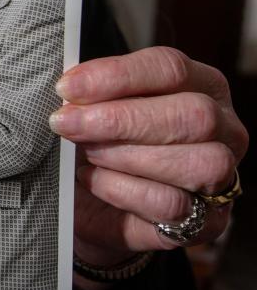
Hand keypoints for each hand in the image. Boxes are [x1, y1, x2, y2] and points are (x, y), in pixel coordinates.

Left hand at [50, 47, 247, 274]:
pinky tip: (92, 180)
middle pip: (191, 114)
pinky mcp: (206, 222)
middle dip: (119, 119)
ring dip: (125, 156)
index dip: (116, 76)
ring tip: (85, 153)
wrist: (93, 204)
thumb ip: (92, 95)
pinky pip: (171, 204)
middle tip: (65, 123)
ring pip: (194, 163)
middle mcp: (225, 129)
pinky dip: (121, 190)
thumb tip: (70, 91)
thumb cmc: (100, 143)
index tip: (67, 87)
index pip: (170, 68)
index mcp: (202, 85)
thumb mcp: (96, 110)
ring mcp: (222, 178)